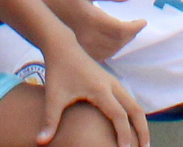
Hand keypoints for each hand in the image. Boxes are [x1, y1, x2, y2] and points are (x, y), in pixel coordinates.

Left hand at [34, 45, 148, 146]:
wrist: (62, 46)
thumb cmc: (57, 72)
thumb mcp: (53, 97)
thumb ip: (49, 121)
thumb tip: (40, 142)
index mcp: (100, 89)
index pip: (119, 116)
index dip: (124, 135)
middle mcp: (111, 85)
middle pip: (135, 110)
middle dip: (142, 131)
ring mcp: (113, 82)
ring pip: (135, 105)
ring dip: (141, 124)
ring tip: (142, 143)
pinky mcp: (111, 82)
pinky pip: (129, 100)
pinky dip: (134, 115)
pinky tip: (132, 128)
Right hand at [36, 0, 146, 62]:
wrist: (41, 11)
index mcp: (93, 20)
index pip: (121, 29)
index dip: (135, 27)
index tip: (143, 21)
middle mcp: (90, 37)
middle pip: (119, 42)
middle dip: (130, 34)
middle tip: (135, 26)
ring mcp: (84, 47)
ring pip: (111, 51)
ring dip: (122, 43)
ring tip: (126, 34)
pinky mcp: (80, 52)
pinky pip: (101, 56)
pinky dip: (112, 51)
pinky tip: (112, 43)